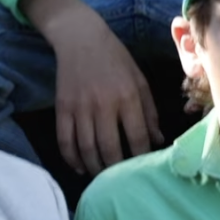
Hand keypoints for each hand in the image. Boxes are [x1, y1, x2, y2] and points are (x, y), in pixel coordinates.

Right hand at [22, 0, 161, 172]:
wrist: (81, 38)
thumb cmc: (116, 59)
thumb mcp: (139, 80)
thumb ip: (150, 111)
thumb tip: (157, 140)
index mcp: (128, 97)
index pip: (137, 137)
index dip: (141, 157)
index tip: (143, 168)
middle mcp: (104, 104)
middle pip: (109, 148)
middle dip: (116, 170)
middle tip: (120, 181)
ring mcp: (80, 107)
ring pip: (86, 148)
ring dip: (94, 168)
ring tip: (101, 178)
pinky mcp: (62, 107)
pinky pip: (65, 140)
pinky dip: (71, 158)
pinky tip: (79, 166)